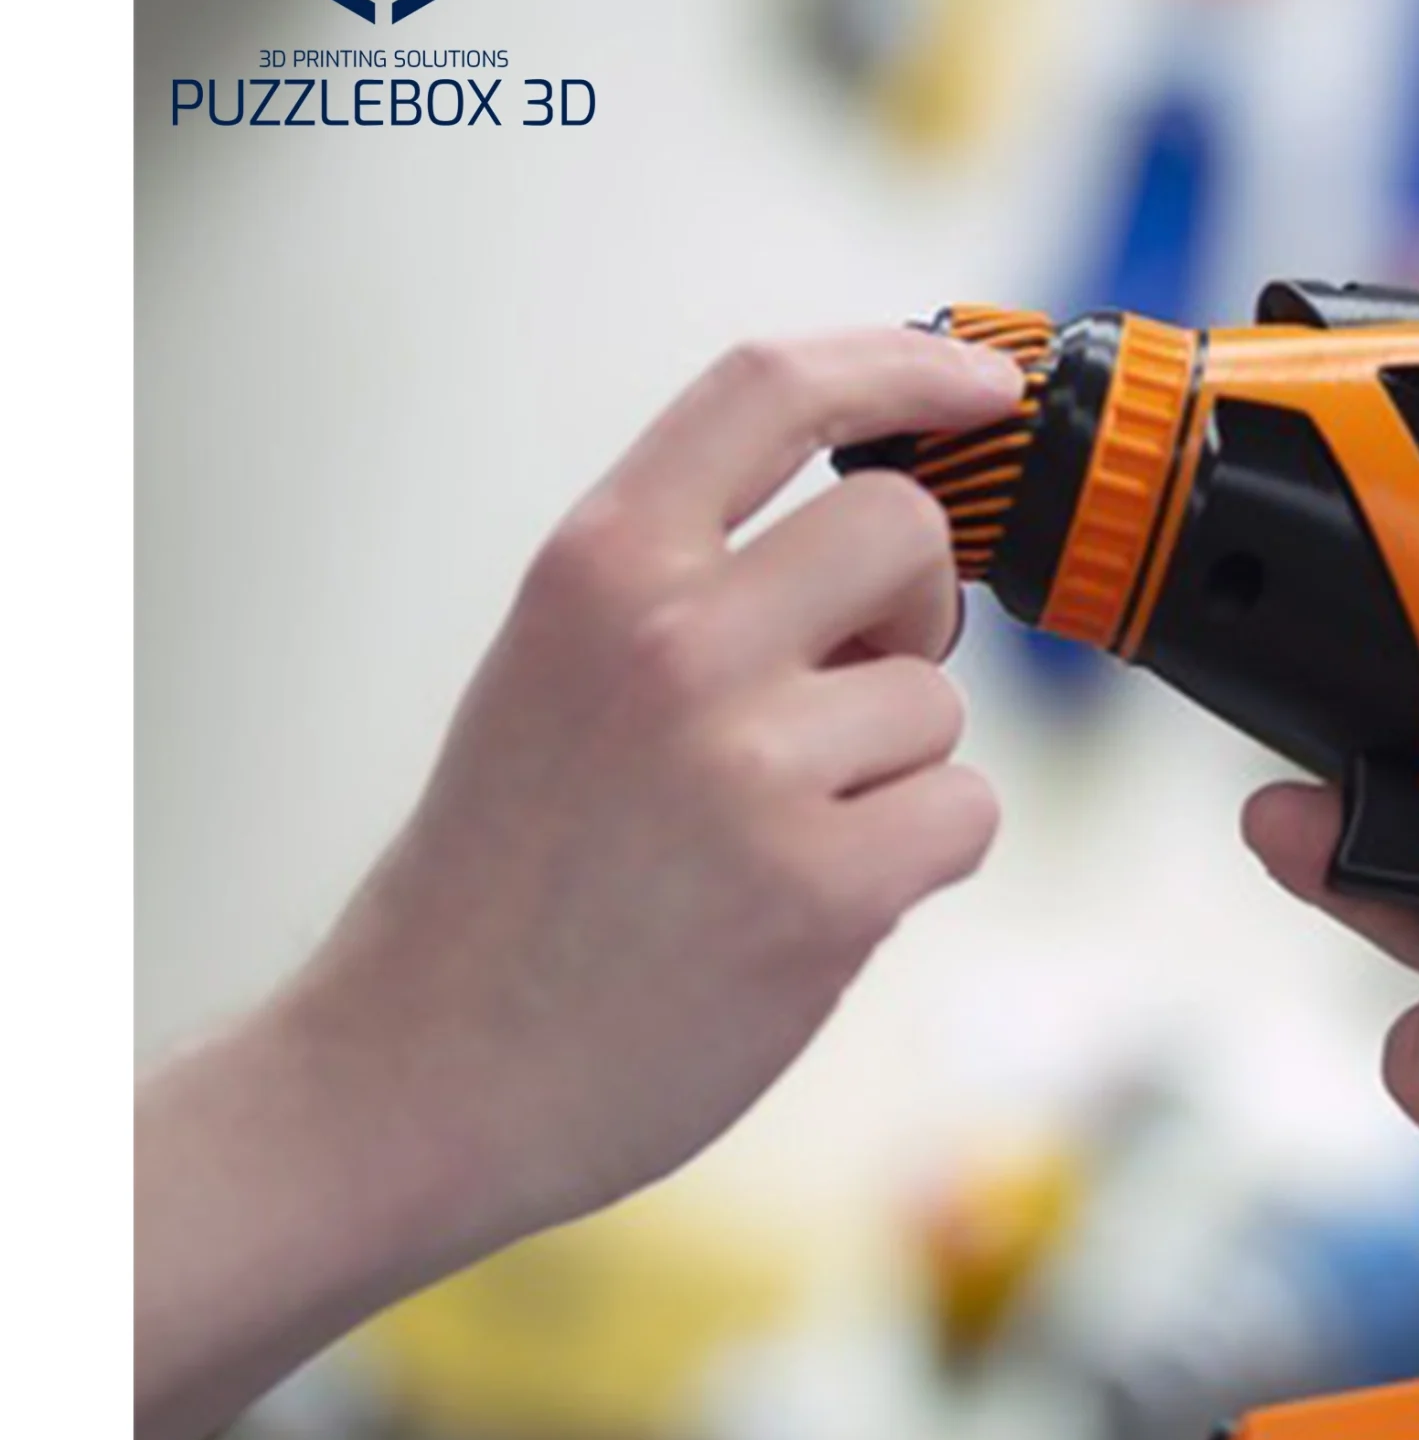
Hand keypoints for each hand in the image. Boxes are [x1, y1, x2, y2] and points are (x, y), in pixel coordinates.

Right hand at [138, 329, 1019, 1439]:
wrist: (419, 1074)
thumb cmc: (505, 883)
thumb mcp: (553, 674)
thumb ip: (687, 587)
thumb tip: (878, 541)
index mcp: (595, 568)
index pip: (769, 388)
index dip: (902, 365)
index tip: (978, 386)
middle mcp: (672, 640)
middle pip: (905, 532)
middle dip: (916, 610)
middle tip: (851, 689)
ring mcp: (750, 764)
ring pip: (937, 703)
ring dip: (893, 771)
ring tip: (774, 841)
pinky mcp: (821, 889)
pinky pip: (963, 814)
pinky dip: (919, 858)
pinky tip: (814, 905)